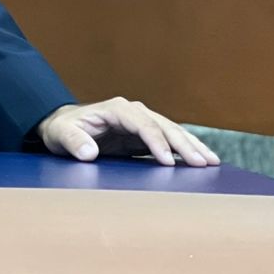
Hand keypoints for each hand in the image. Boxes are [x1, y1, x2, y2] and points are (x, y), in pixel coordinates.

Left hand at [35, 98, 219, 166]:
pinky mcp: (144, 136)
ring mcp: (141, 123)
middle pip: (164, 126)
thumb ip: (74, 141)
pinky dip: (185, 150)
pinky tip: (201, 160)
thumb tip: (89, 153)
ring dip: (192, 146)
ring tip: (212, 162)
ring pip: (172, 132)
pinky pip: (168, 141)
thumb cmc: (62, 129)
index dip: (156, 142)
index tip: (168, 161)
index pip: (143, 124)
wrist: (62, 127)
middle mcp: (133, 113)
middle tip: (204, 163)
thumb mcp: (61, 134)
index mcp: (117, 110)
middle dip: (184, 144)